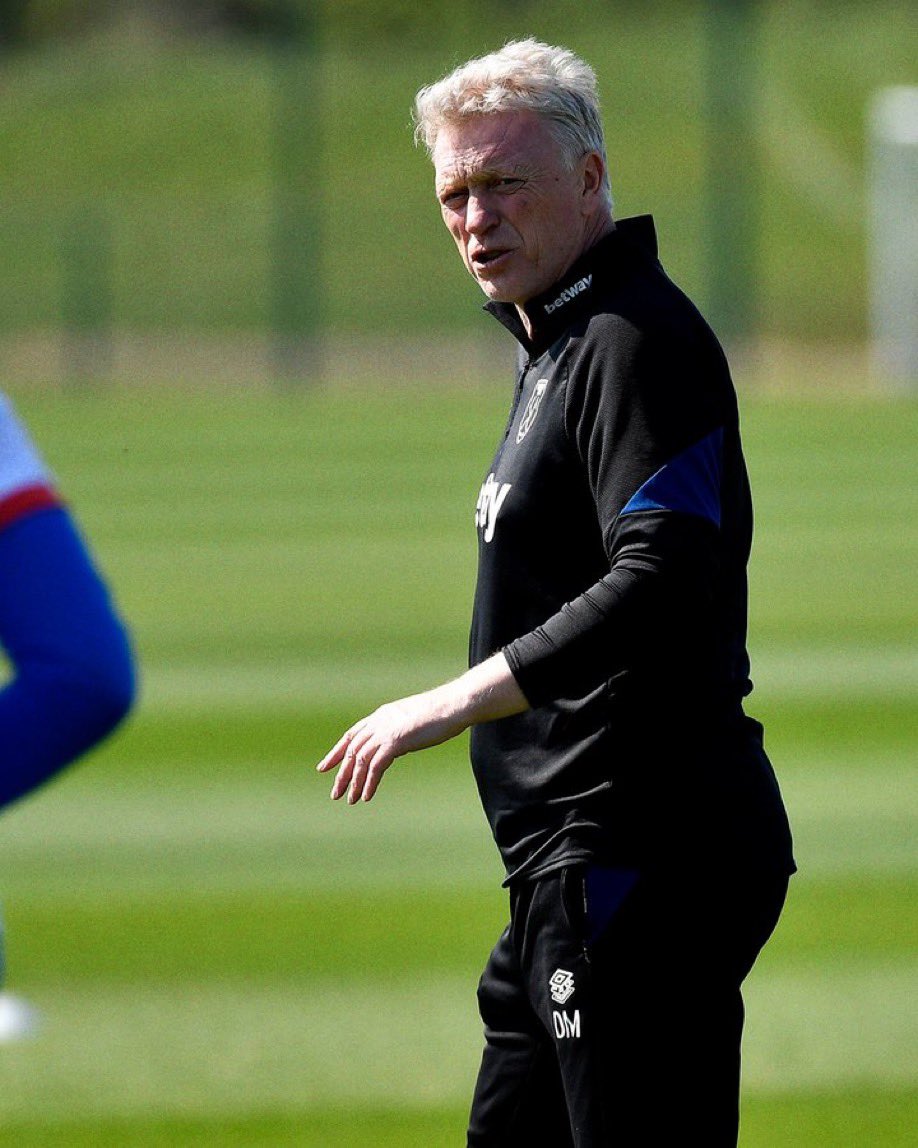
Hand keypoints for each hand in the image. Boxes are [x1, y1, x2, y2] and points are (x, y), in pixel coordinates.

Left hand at [315, 691, 461, 803]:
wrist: (452, 705)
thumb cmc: (440, 713)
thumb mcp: (412, 721)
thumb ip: (399, 731)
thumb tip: (396, 744)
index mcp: (380, 716)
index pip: (351, 735)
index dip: (336, 752)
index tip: (325, 767)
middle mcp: (378, 722)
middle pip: (351, 750)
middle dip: (342, 773)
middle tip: (335, 793)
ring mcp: (385, 731)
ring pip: (360, 760)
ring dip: (354, 782)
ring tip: (351, 800)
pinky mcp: (395, 741)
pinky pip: (376, 766)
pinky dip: (369, 783)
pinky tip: (367, 796)